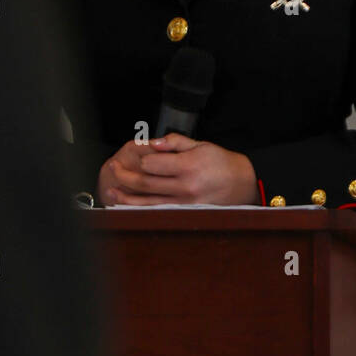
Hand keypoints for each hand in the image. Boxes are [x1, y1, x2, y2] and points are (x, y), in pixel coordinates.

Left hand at [97, 134, 257, 205]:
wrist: (243, 184)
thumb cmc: (222, 162)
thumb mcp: (200, 144)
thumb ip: (174, 142)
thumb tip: (152, 143)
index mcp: (188, 166)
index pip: (152, 164)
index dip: (140, 158)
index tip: (134, 153)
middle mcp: (185, 187)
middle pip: (146, 183)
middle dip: (125, 176)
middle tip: (113, 168)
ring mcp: (185, 203)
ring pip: (148, 202)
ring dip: (127, 197)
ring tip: (112, 191)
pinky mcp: (186, 213)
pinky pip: (158, 212)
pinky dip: (141, 209)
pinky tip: (130, 207)